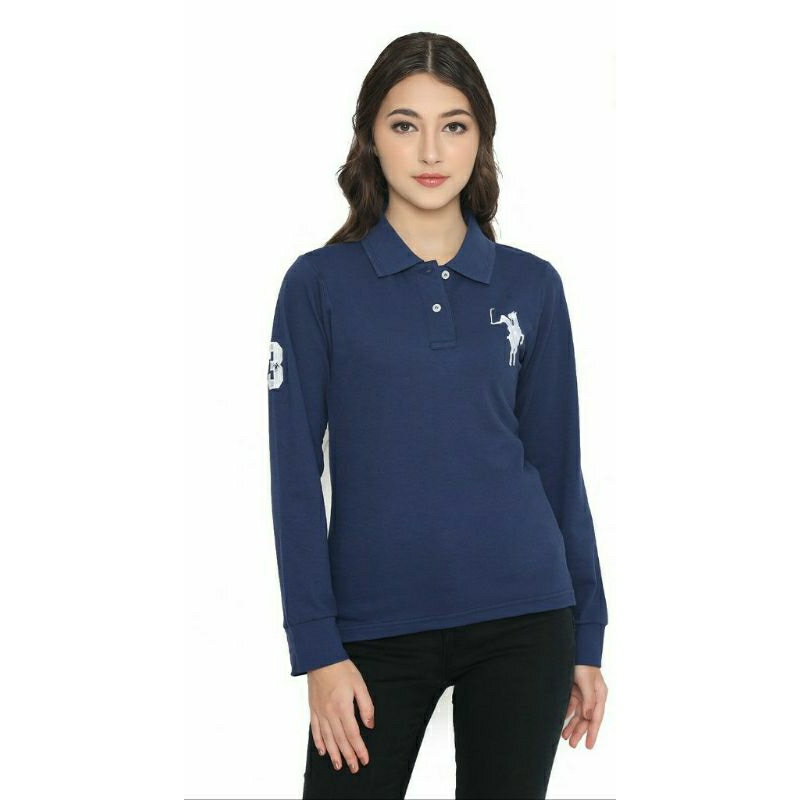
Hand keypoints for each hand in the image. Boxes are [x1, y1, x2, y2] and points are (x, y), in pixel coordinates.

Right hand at [307, 659, 374, 773]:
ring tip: (339, 765)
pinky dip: (319, 742)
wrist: (320, 658)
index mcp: (343, 707)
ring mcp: (320, 712)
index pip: (353, 734)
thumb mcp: (359, 684)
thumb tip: (369, 724)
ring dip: (334, 754)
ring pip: (327, 738)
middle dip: (348, 756)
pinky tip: (323, 751)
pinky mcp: (313, 709)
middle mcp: (330, 713)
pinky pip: (315, 730)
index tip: (365, 759)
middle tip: (354, 768)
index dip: (359, 748)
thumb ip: (366, 705)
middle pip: (340, 740)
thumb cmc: (341, 669)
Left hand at [562, 665, 607, 748]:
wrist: (576, 649)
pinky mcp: (573, 690)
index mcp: (599, 695)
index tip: (589, 745)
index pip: (596, 718)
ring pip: (577, 714)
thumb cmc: (584, 664)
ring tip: (565, 736)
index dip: (592, 733)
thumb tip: (588, 717)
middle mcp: (592, 696)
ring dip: (571, 725)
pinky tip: (561, 721)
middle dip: (579, 731)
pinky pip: (570, 705)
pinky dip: (566, 713)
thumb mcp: (587, 682)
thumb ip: (588, 699)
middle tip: (572, 744)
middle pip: (586, 718)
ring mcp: (582, 693)